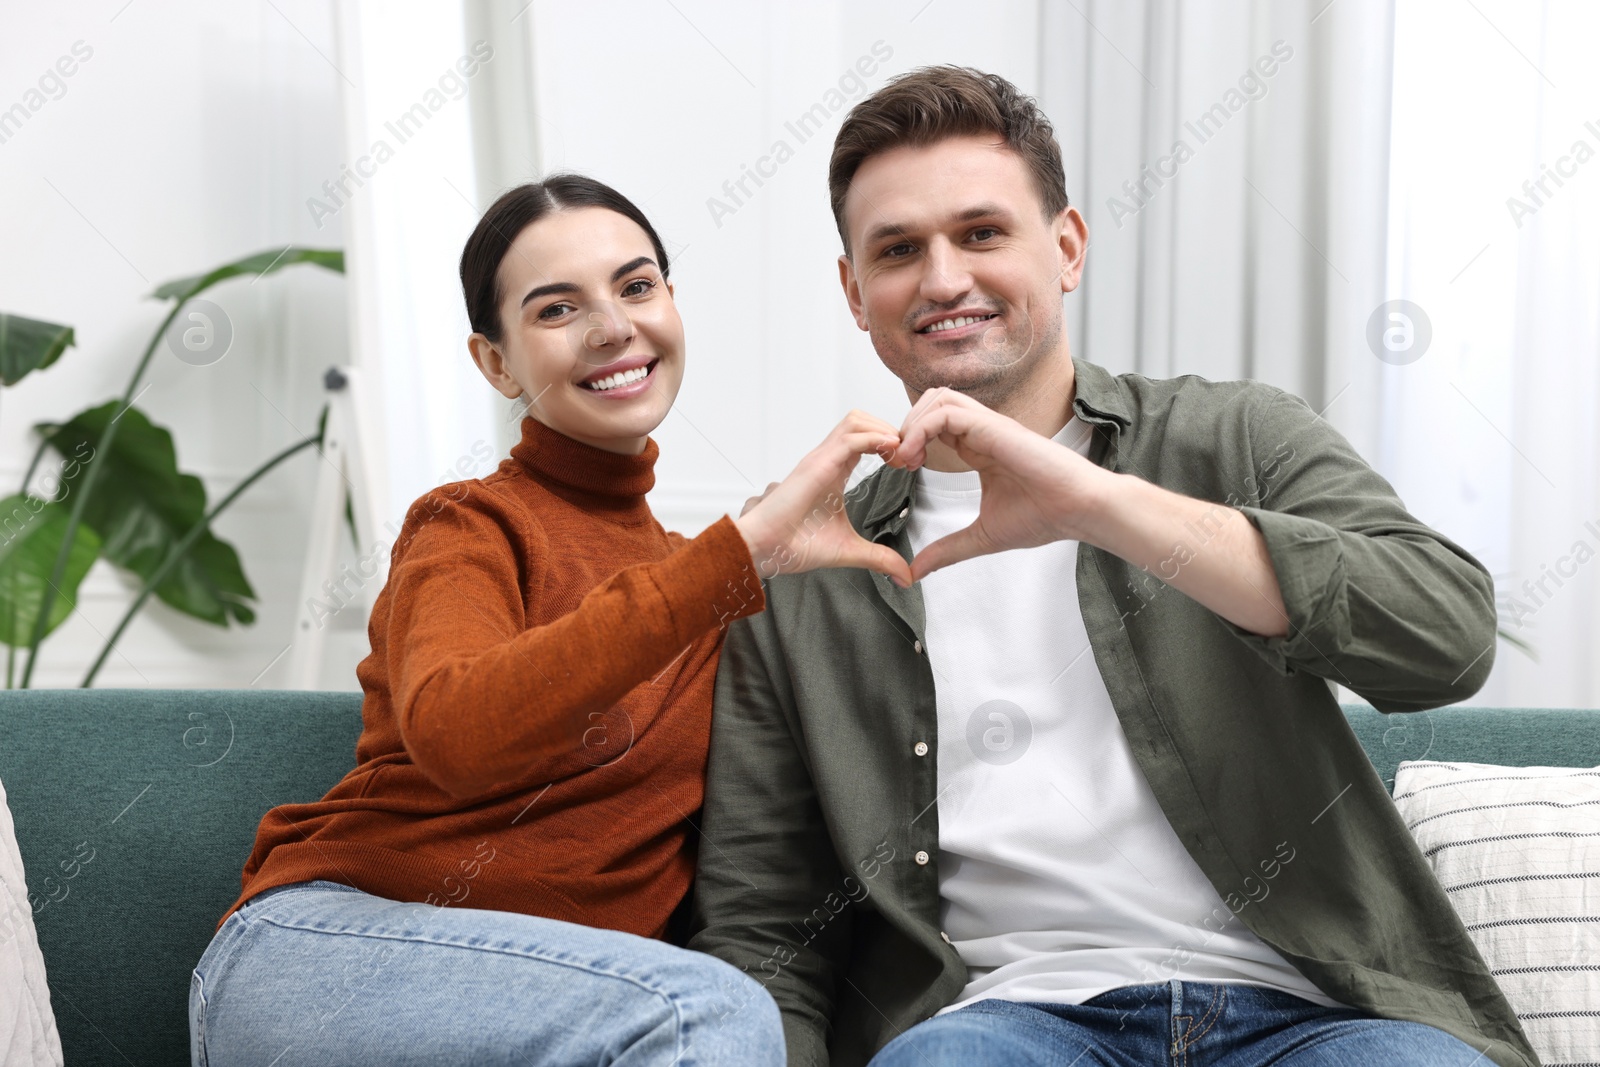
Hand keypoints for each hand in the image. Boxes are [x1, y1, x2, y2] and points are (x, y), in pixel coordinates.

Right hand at [735, 411, 912, 586]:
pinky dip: (874, 439)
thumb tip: (906, 575)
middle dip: (890, 431)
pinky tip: (890, 452)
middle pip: (862, 420)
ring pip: (856, 421)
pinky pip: (849, 439)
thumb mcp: (850, 551)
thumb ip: (879, 558)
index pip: (865, 438)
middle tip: (906, 458)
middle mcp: (827, 459)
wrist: (767, 549)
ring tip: (899, 455)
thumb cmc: (795, 545)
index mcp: (834, 471)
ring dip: (883, 431)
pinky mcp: (817, 466)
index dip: (890, 445)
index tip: (907, 466)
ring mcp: (821, 459)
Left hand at [892, 387, 1115, 580]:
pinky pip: (947, 412)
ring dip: (912, 424)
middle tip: (899, 462)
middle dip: (906, 427)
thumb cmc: (1045, 516)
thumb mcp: (982, 536)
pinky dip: (922, 429)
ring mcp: (988, 426)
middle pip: (932, 401)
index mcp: (979, 448)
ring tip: (907, 459)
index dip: (910, 442)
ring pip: (937, 398)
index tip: (901, 471)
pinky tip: (917, 458)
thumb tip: (916, 571)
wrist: (1080, 510)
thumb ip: (948, 549)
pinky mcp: (994, 427)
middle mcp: (982, 431)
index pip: (934, 425)